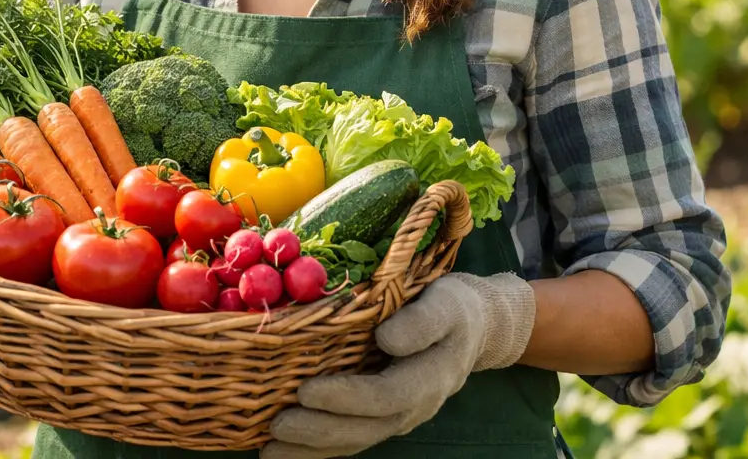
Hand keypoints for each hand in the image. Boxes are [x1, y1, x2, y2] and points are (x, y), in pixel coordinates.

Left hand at [262, 272, 534, 458]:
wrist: (478, 327)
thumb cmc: (456, 307)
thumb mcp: (447, 302)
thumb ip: (422, 322)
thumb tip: (387, 340)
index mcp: (429, 377)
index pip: (383, 395)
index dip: (345, 398)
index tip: (306, 390)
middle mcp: (413, 406)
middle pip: (364, 428)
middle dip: (318, 430)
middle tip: (277, 425)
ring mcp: (400, 415)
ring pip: (355, 440)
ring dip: (312, 449)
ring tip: (269, 449)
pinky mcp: (386, 413)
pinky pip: (353, 436)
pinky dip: (320, 447)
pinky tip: (288, 448)